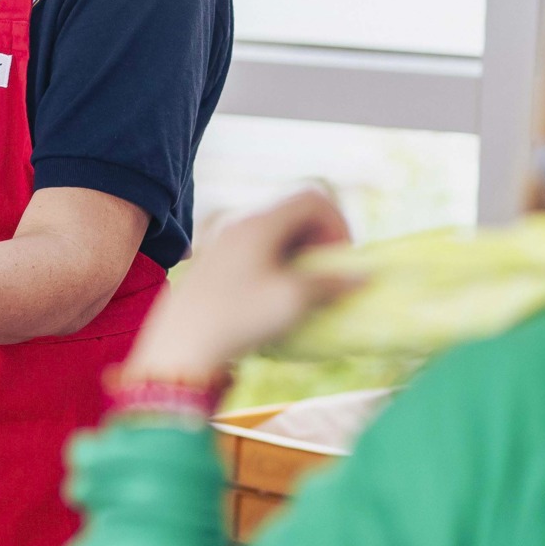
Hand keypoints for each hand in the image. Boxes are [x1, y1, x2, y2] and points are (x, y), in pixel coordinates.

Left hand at [120, 190, 357, 380]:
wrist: (180, 346)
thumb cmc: (238, 319)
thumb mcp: (291, 301)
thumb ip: (331, 283)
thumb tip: (364, 276)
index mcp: (258, 224)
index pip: (312, 199)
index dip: (337, 223)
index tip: (341, 258)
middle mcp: (238, 224)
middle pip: (292, 214)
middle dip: (319, 238)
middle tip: (327, 272)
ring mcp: (222, 242)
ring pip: (273, 232)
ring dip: (298, 251)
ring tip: (304, 286)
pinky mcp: (212, 263)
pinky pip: (254, 248)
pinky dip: (275, 261)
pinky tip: (275, 292)